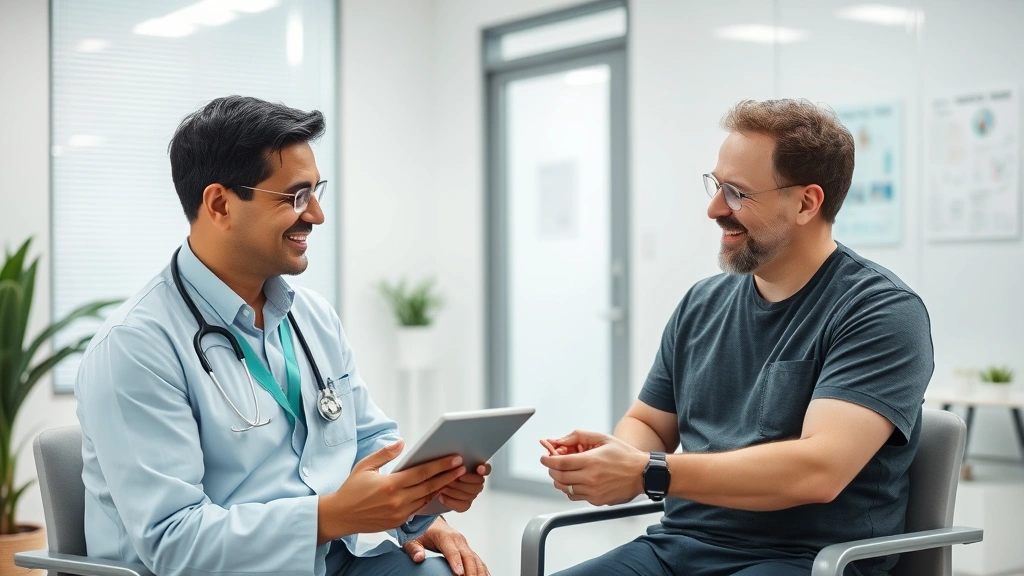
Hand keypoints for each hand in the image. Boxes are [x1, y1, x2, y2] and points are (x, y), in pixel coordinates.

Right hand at [319, 441, 465, 541]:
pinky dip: (428, 499)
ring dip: (441, 488)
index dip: (441, 465)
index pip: (422, 473)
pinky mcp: (398, 522)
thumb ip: (385, 453)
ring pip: (426, 498)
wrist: (340, 516)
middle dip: (448, 476)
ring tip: (454, 477)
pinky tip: (436, 490)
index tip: (455, 459)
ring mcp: (399, 513)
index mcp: (390, 484)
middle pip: (429, 486)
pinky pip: (418, 509)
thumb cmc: (351, 489)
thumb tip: (402, 443)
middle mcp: (397, 500)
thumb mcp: (365, 466)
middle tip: (462, 467)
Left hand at [403, 517, 489, 575]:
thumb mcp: (413, 539)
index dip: (456, 562)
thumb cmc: (423, 531)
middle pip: (468, 556)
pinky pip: (478, 561)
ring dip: (479, 572)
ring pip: (476, 559)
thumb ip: (414, 549)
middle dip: (471, 571)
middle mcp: (459, 540)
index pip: (452, 551)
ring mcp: (465, 545)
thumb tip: (418, 557)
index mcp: (446, 536)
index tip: (459, 574)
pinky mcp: (468, 551)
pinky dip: (483, 570)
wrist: (432, 523)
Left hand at [438, 463, 490, 511]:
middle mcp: (477, 483)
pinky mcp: (465, 504)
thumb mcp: (448, 464)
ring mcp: (472, 494)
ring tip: (443, 487)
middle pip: (479, 484)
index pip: (486, 469)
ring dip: (455, 491)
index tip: (479, 468)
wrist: (434, 485)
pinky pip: (462, 506)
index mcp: (476, 470)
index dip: (484, 469)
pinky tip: (441, 496)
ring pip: (470, 495)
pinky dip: (451, 501)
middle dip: (464, 481)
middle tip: (452, 478)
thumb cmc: (443, 471)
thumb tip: (455, 459)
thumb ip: (455, 461)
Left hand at [539, 430, 648, 505]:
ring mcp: (593, 492)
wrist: (643, 474)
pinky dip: (570, 489)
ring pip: (565, 489)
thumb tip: (558, 441)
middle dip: (551, 469)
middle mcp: (590, 478)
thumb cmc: (624, 455)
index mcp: (591, 461)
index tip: (544, 458)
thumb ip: (578, 436)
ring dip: (559, 480)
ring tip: (564, 472)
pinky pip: (575, 497)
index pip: (559, 463)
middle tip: (552, 464)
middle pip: (559, 477)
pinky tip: (575, 481)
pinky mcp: (597, 501)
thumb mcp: (602, 438)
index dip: (548, 460)